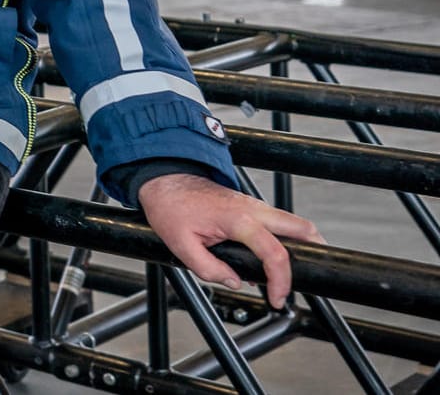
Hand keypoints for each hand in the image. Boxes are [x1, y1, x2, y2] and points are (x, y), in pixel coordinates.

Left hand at [137, 173, 324, 308]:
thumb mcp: (181, 246)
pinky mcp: (252, 207)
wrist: (165, 181)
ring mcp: (255, 205)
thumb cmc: (171, 208)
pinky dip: (285, 239)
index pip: (274, 253)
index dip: (281, 281)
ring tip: (289, 274)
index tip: (277, 298)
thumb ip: (209, 269)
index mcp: (238, 219)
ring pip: (294, 223)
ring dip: (300, 246)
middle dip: (314, 254)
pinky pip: (278, 223)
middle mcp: (253, 209)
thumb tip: (234, 282)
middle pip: (302, 229)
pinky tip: (271, 259)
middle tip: (304, 280)